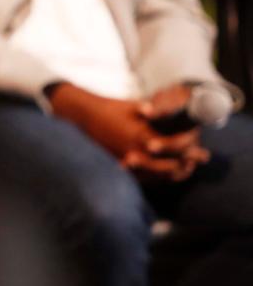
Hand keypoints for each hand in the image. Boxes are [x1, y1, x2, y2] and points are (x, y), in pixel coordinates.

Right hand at [48, 82, 205, 182]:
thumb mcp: (134, 106)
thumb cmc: (110, 108)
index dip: (189, 150)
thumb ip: (154, 111)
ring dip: (172, 174)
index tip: (201, 151)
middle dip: (184, 166)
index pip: (173, 148)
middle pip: (168, 167)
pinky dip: (155, 178)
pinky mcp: (119, 165)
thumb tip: (175, 113)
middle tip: (196, 163)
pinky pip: (141, 178)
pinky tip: (163, 176)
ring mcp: (125, 160)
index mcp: (141, 135)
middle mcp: (135, 151)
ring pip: (155, 176)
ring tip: (184, 170)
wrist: (84, 116)